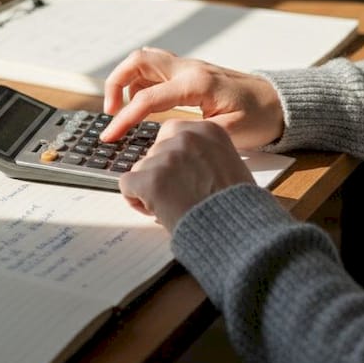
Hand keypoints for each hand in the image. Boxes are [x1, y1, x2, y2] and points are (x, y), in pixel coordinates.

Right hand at [99, 46, 284, 149]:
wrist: (279, 103)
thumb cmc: (260, 117)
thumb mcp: (231, 133)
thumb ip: (193, 133)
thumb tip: (163, 138)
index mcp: (197, 84)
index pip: (147, 98)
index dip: (124, 118)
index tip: (109, 136)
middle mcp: (189, 69)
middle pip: (138, 61)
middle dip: (115, 83)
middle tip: (110, 113)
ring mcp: (189, 67)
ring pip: (144, 61)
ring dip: (126, 81)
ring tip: (124, 111)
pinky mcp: (190, 73)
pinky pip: (156, 70)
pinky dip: (141, 83)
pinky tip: (144, 106)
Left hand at [118, 119, 253, 230]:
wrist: (237, 233)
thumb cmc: (236, 206)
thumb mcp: (228, 165)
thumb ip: (204, 154)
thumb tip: (181, 161)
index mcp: (207, 130)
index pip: (172, 134)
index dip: (174, 159)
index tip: (186, 176)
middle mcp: (185, 137)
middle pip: (154, 151)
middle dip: (161, 173)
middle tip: (180, 195)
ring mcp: (166, 157)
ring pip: (140, 169)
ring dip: (150, 189)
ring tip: (174, 206)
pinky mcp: (149, 179)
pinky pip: (126, 185)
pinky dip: (137, 201)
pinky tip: (158, 210)